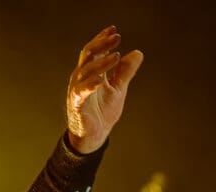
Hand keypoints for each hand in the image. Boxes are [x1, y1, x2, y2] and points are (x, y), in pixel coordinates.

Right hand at [66, 26, 143, 152]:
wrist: (94, 137)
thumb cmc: (102, 112)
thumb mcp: (118, 89)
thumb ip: (125, 72)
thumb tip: (138, 53)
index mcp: (91, 73)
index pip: (95, 51)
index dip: (103, 39)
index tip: (115, 31)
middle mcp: (82, 78)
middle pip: (88, 55)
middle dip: (102, 44)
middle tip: (117, 37)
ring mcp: (78, 91)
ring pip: (86, 71)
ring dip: (101, 63)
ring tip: (115, 56)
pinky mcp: (77, 105)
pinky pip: (81, 92)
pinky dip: (90, 85)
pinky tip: (100, 80)